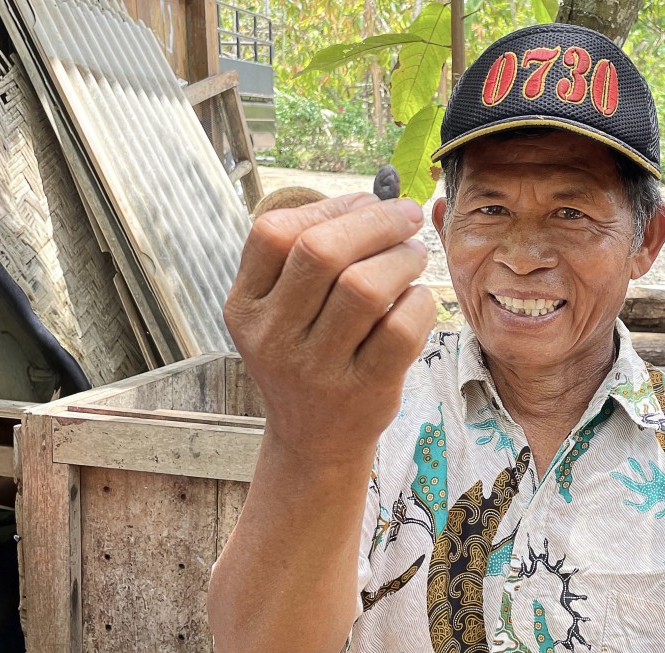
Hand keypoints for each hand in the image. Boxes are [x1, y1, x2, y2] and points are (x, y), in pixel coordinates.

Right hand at [224, 193, 435, 467]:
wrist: (314, 441)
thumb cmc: (309, 357)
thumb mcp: (283, 312)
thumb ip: (310, 256)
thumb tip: (375, 199)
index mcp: (245, 307)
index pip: (273, 233)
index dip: (330, 206)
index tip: (367, 202)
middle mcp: (272, 337)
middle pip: (321, 252)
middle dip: (376, 222)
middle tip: (408, 218)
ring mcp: (316, 369)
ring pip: (365, 287)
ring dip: (402, 257)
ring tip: (413, 256)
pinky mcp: (362, 390)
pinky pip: (401, 328)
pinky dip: (420, 301)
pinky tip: (418, 299)